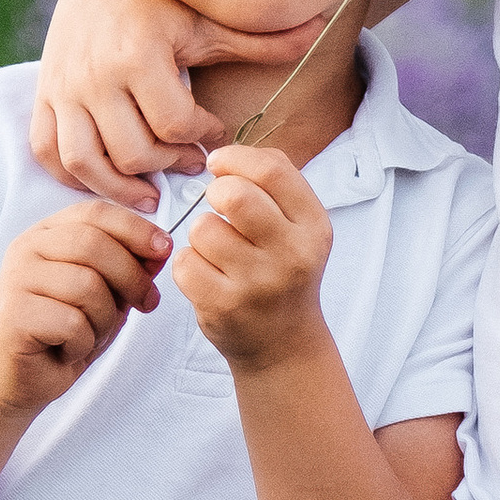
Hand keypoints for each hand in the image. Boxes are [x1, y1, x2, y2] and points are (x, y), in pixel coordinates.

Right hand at [0, 204, 169, 416]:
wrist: (25, 377)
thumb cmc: (66, 331)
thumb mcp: (109, 293)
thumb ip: (131, 267)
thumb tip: (161, 247)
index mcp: (47, 233)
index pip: (95, 212)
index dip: (135, 228)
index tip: (163, 249)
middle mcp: (26, 248)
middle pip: (93, 244)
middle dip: (132, 276)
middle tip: (146, 303)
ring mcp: (15, 280)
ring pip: (86, 285)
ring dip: (105, 318)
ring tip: (93, 333)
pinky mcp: (13, 316)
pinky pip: (71, 323)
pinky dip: (84, 342)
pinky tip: (69, 349)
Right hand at [30, 0, 317, 206]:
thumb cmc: (163, 0)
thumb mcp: (209, 20)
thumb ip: (260, 38)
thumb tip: (320, 30)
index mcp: (139, 55)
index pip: (173, 124)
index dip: (200, 139)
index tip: (214, 133)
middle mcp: (95, 75)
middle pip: (132, 151)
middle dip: (166, 166)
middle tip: (190, 165)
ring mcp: (64, 86)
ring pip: (85, 160)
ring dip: (118, 186)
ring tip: (150, 194)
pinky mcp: (44, 93)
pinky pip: (47, 149)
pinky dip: (72, 173)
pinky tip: (105, 177)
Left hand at [169, 145, 331, 375]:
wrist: (284, 344)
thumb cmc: (284, 272)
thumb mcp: (299, 226)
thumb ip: (275, 182)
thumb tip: (226, 155)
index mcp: (313, 226)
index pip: (272, 170)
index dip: (235, 158)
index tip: (219, 165)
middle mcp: (292, 255)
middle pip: (235, 196)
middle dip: (215, 193)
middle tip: (217, 206)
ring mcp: (258, 284)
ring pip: (203, 229)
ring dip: (201, 234)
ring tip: (217, 250)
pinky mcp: (224, 308)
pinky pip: (185, 263)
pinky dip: (189, 264)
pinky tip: (207, 275)